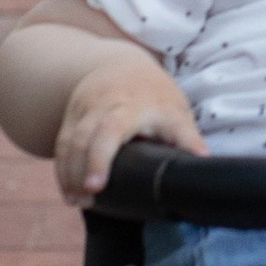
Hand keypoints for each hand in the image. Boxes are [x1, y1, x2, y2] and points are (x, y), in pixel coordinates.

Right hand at [52, 54, 205, 207]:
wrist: (120, 64)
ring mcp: (84, 110)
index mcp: (133, 105)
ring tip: (78, 202)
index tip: (98, 186)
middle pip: (86, 137)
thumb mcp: (175, 111)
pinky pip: (61, 144)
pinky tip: (69, 192)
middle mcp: (104, 105)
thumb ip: (186, 136)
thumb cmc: (154, 95)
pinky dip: (62, 170)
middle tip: (88, 199)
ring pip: (69, 142)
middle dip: (82, 169)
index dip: (103, 158)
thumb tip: (204, 161)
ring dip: (69, 175)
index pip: (113, 130)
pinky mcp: (71, 117)